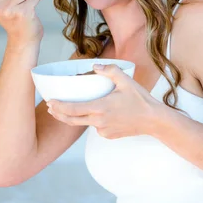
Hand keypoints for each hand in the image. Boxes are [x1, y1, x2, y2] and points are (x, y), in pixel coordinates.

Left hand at [46, 63, 163, 138]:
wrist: (153, 120)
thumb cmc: (140, 100)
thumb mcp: (126, 80)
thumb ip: (109, 70)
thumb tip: (94, 66)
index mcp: (100, 108)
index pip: (73, 109)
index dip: (59, 106)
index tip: (50, 102)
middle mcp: (99, 122)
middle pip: (72, 120)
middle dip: (59, 114)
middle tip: (51, 107)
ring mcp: (103, 131)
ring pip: (84, 124)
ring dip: (77, 117)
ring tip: (72, 108)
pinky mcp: (108, 136)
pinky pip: (96, 128)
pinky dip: (93, 121)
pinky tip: (101, 114)